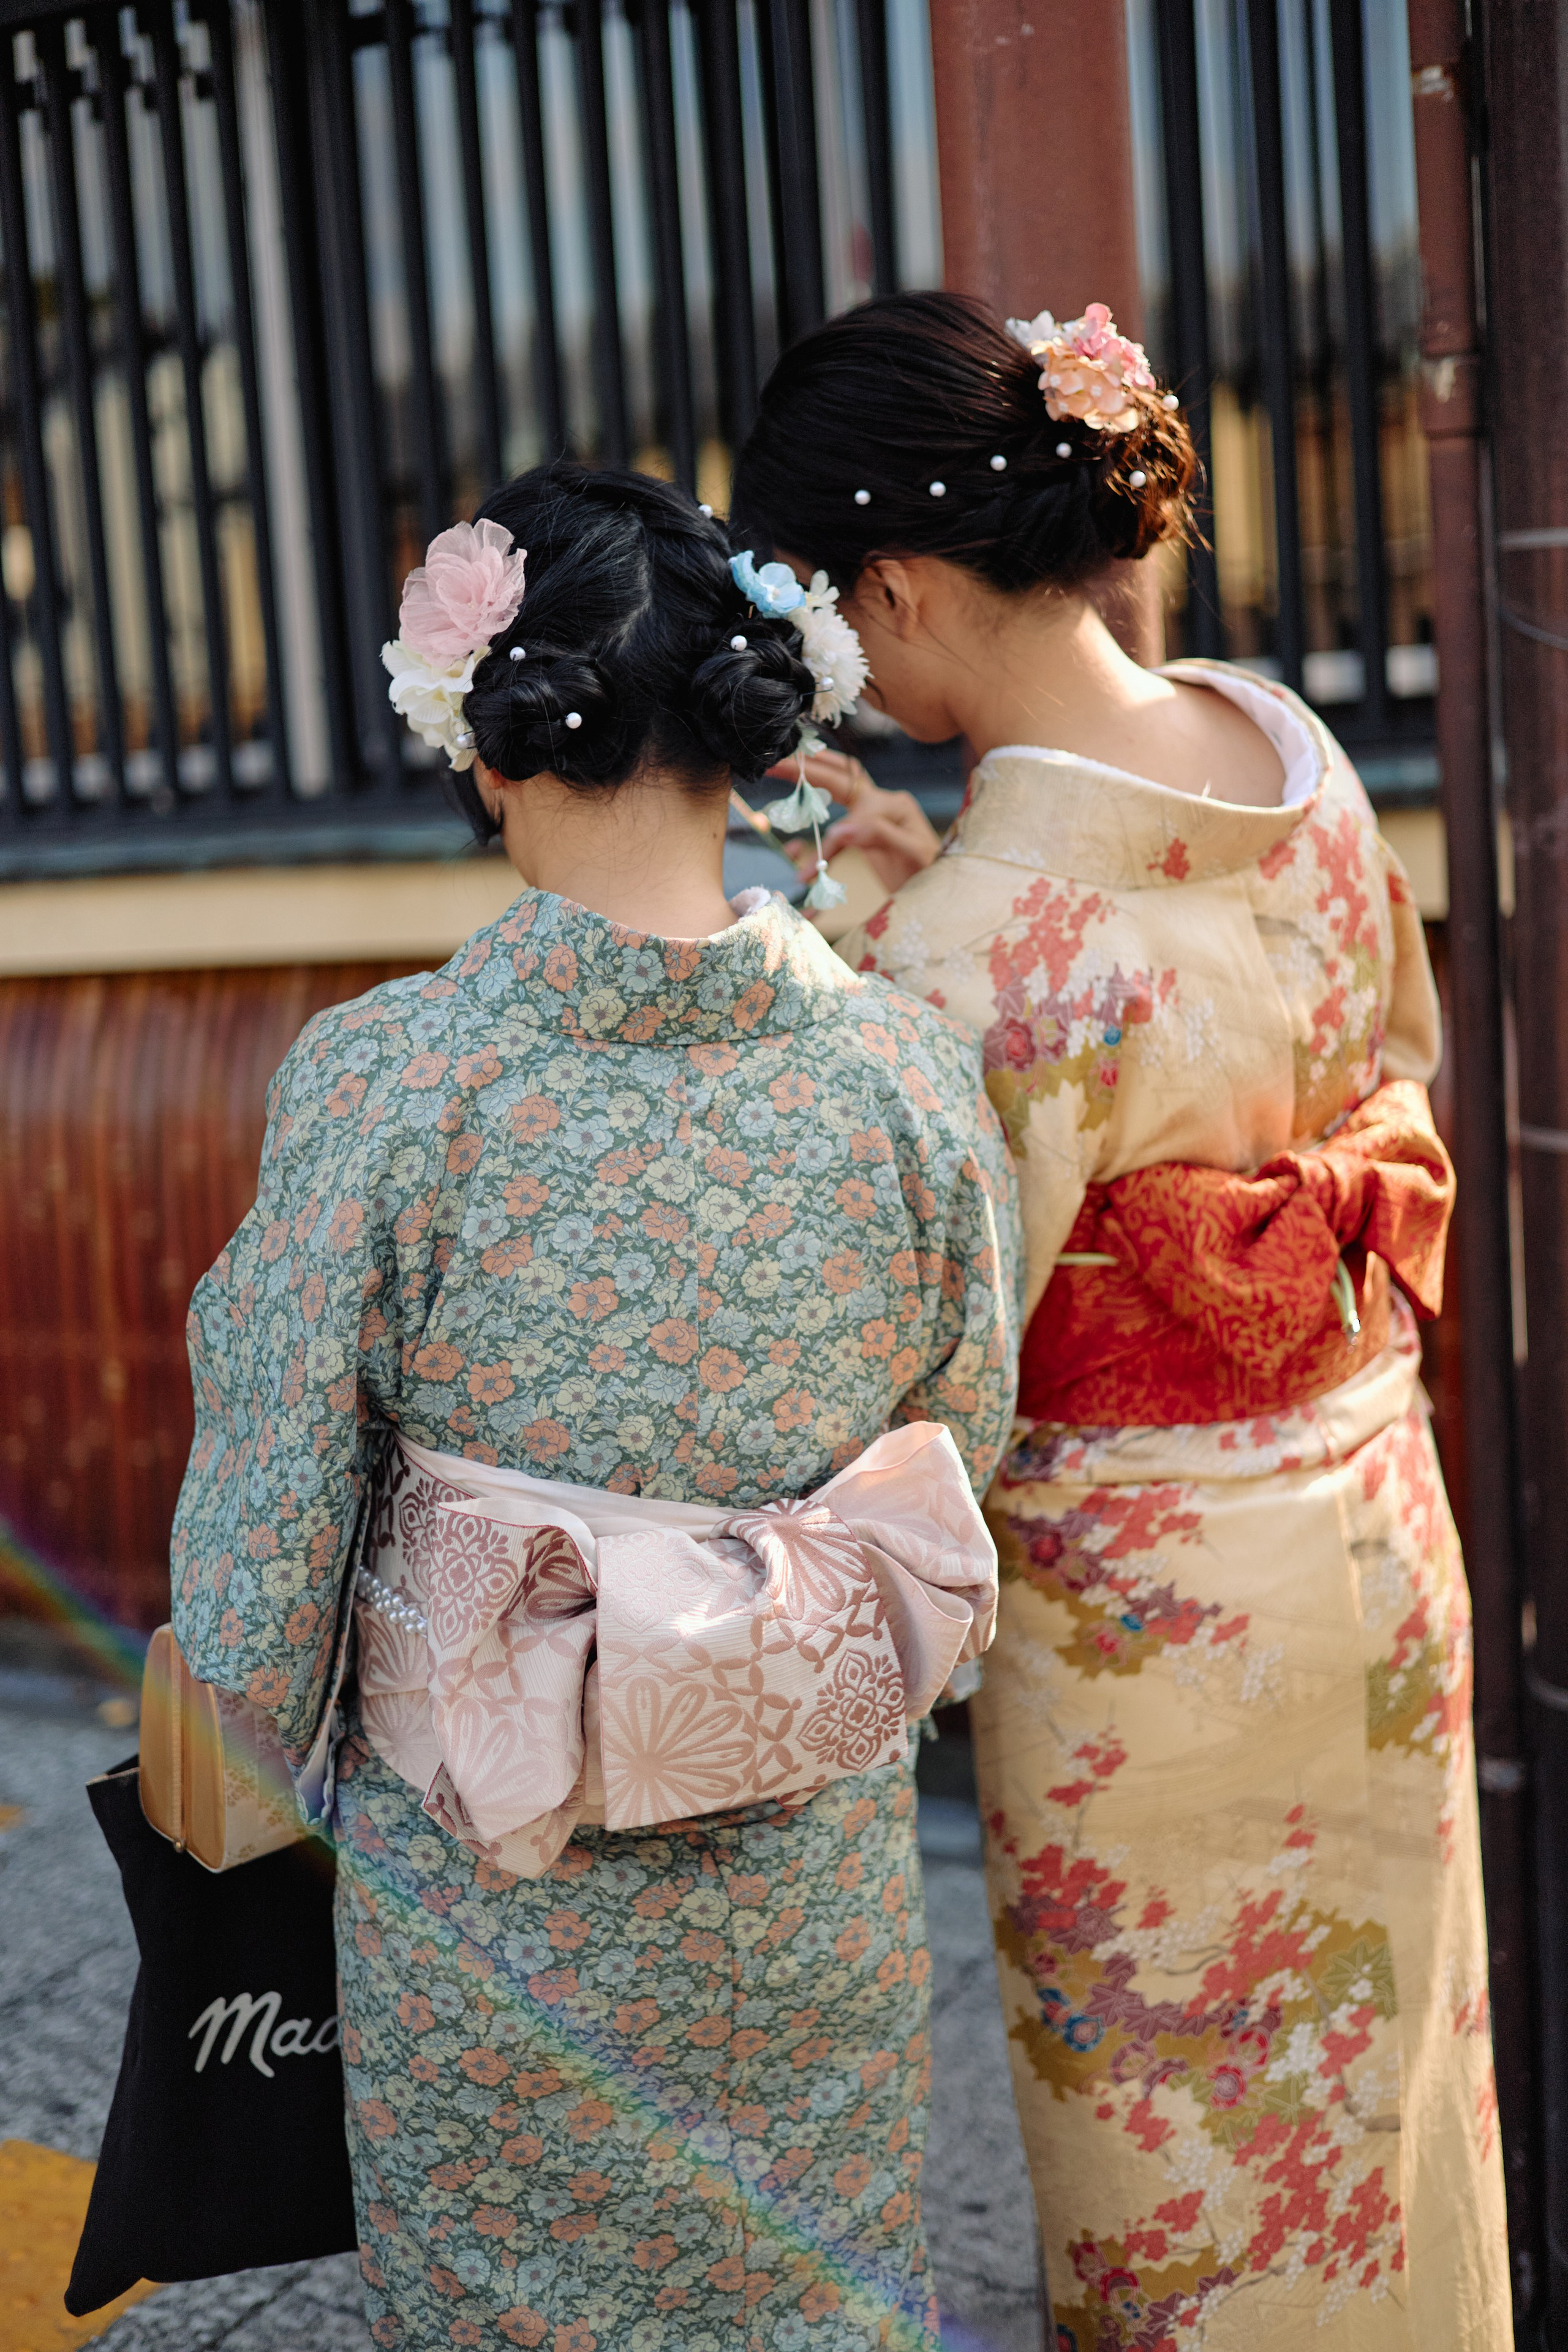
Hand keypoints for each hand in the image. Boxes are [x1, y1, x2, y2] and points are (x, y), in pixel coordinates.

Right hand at [763, 748, 940, 893]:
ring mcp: (873, 813)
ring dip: (809, 777)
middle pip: (841, 777)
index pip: (857, 811)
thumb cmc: (933, 875)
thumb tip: (842, 829)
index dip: (837, 836)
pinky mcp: (865, 829)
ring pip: (836, 787)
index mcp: (895, 805)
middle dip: (808, 768)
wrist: (943, 893)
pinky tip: (801, 836)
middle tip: (776, 762)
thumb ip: (882, 836)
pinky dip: (817, 828)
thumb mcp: (915, 855)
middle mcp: (882, 803)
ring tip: (780, 767)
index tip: (817, 867)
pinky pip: (835, 822)